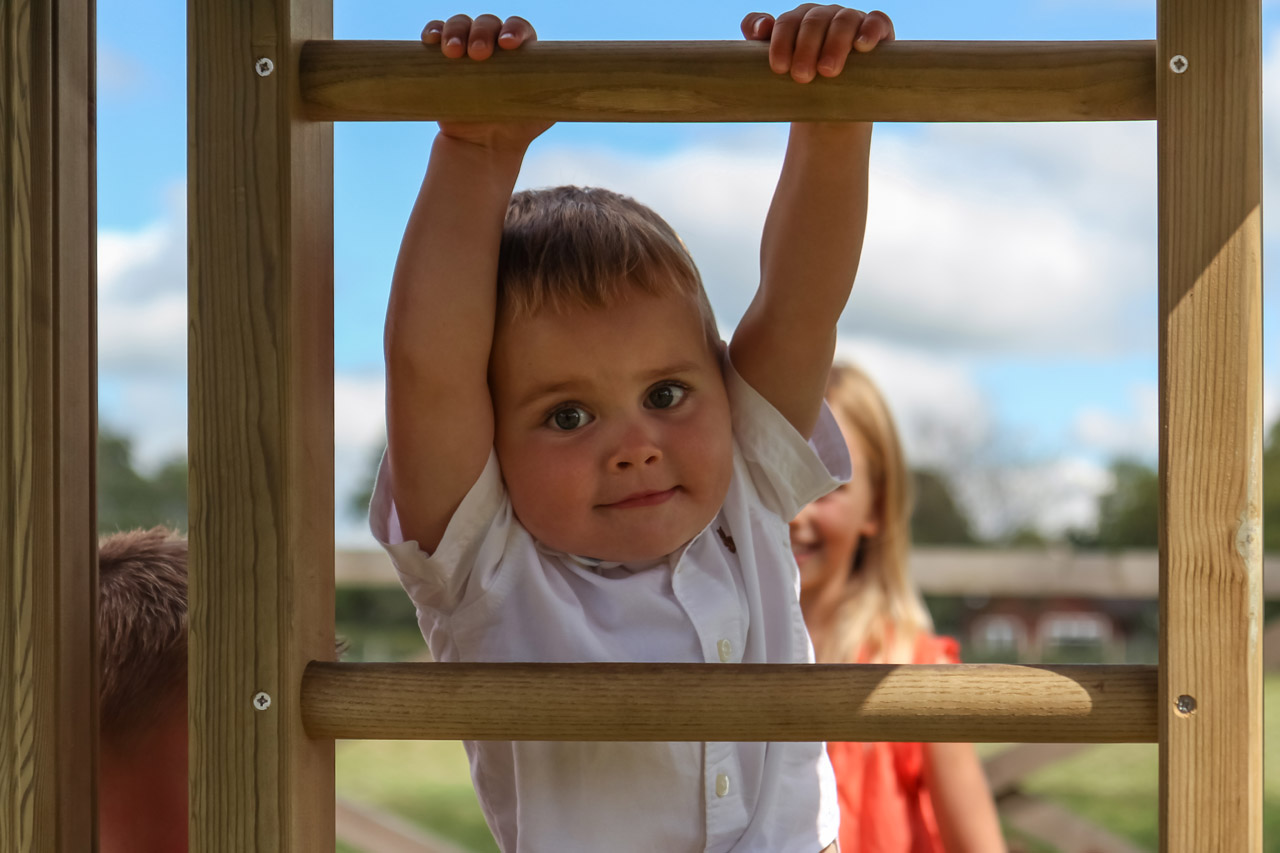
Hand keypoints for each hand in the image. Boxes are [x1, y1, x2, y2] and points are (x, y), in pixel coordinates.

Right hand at [422, 14, 553, 149]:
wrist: (486, 143)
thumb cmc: (520, 126)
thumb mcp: (547, 111)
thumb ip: (563, 95)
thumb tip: (595, 93)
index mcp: (521, 50)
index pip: (519, 28)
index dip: (514, 30)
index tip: (509, 45)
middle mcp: (494, 43)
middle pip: (488, 23)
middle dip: (482, 33)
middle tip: (478, 54)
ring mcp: (468, 48)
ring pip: (461, 24)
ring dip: (455, 31)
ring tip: (452, 53)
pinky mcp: (443, 59)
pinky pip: (437, 35)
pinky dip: (433, 31)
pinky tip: (430, 39)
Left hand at [741, 5, 894, 83]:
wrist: (832, 112)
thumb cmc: (799, 90)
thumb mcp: (776, 75)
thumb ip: (757, 49)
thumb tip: (759, 29)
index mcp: (797, 22)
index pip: (786, 23)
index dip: (781, 41)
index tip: (778, 68)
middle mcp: (823, 17)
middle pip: (813, 22)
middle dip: (805, 48)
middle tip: (801, 76)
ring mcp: (851, 21)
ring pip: (842, 21)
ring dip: (834, 44)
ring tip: (827, 71)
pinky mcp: (877, 32)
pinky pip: (876, 21)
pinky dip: (870, 29)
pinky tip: (862, 45)